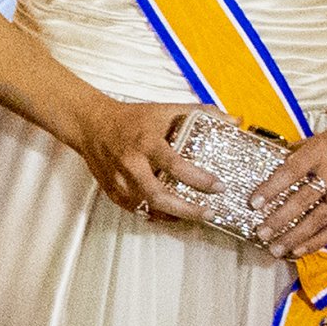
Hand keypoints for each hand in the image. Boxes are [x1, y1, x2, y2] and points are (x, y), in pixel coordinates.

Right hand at [75, 98, 219, 219]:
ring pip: (148, 208)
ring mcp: (119, 181)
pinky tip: (173, 214)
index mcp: (146, 141)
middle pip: (159, 196)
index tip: (219, 186)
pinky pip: (137, 211)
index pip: (175, 164)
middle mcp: (131, 163)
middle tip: (209, 213)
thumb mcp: (166, 109)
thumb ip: (202, 113)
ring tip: (195, 215)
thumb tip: (235, 121)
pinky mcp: (112, 192)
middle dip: (187, 209)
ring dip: (174, 215)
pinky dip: (157, 215)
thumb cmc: (133, 118)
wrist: (91, 124)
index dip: (199, 179)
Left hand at [250, 109, 326, 257]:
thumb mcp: (320, 140)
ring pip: (319, 218)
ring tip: (277, 248)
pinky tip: (301, 249)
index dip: (271, 188)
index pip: (291, 170)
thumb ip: (297, 156)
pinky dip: (318, 241)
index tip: (255, 203)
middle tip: (262, 233)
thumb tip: (271, 174)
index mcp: (321, 150)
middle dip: (279, 219)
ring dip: (295, 236)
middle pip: (303, 199)